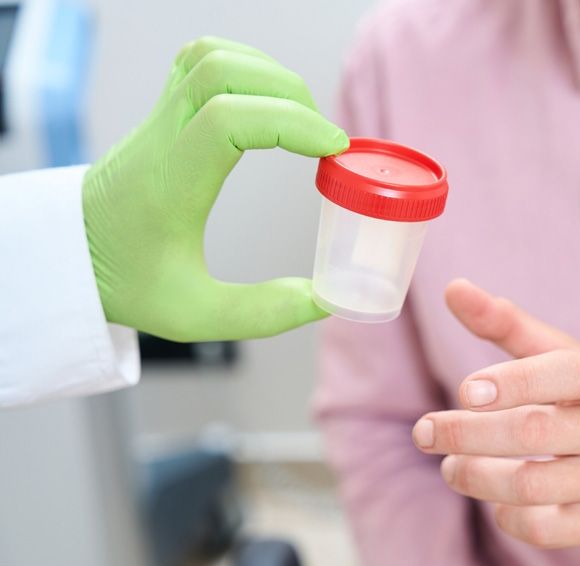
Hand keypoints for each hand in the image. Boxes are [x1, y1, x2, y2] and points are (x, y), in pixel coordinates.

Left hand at [83, 37, 348, 341]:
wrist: (69, 255)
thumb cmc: (127, 282)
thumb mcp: (192, 316)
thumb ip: (260, 313)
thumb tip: (321, 300)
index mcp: (169, 183)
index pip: (227, 119)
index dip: (291, 123)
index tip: (331, 151)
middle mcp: (161, 138)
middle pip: (223, 72)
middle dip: (290, 95)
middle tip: (322, 142)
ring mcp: (158, 117)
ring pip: (213, 57)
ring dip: (269, 77)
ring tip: (300, 122)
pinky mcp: (162, 111)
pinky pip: (201, 60)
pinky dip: (246, 69)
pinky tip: (267, 104)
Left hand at [411, 279, 579, 548]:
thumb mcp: (564, 357)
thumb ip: (508, 324)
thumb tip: (453, 289)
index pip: (568, 373)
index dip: (514, 382)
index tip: (463, 391)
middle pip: (536, 433)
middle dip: (467, 434)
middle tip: (424, 432)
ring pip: (532, 486)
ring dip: (475, 477)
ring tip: (452, 466)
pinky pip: (544, 530)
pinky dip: (506, 515)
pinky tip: (495, 499)